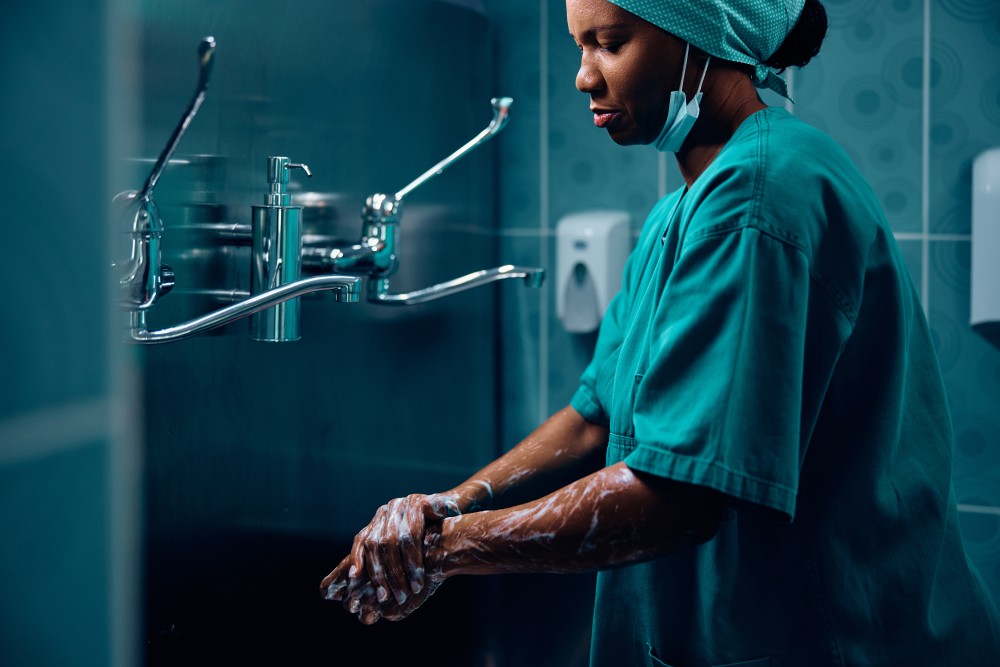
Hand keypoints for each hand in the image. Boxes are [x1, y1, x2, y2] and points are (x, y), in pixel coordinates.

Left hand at [319, 493, 458, 617]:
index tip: (353, 579)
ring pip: (393, 541)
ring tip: (409, 590)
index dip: (356, 558)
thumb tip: (359, 581)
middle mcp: (388, 510)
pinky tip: (419, 576)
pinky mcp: (420, 503)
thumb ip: (386, 557)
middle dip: (382, 573)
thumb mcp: (405, 544)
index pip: (362, 539)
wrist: (455, 514)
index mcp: (380, 519)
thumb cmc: (430, 535)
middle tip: (390, 596)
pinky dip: (414, 559)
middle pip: (376, 544)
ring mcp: (403, 504)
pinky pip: (412, 535)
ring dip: (400, 571)